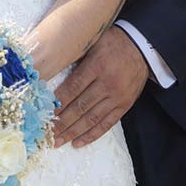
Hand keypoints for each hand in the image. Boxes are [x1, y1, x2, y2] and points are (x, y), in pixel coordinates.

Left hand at [53, 28, 147, 147]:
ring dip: (73, 132)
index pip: (73, 88)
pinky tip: (79, 142)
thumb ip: (73, 57)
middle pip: (80, 106)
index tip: (43, 112)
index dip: (58, 102)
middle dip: (62, 122)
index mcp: (96, 66)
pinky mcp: (125, 105)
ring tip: (58, 141)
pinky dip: (92, 134)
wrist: (142, 47)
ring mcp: (117, 97)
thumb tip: (47, 71)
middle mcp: (107, 84)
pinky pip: (107, 123)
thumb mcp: (91, 43)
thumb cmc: (111, 42)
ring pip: (92, 118)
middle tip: (47, 133)